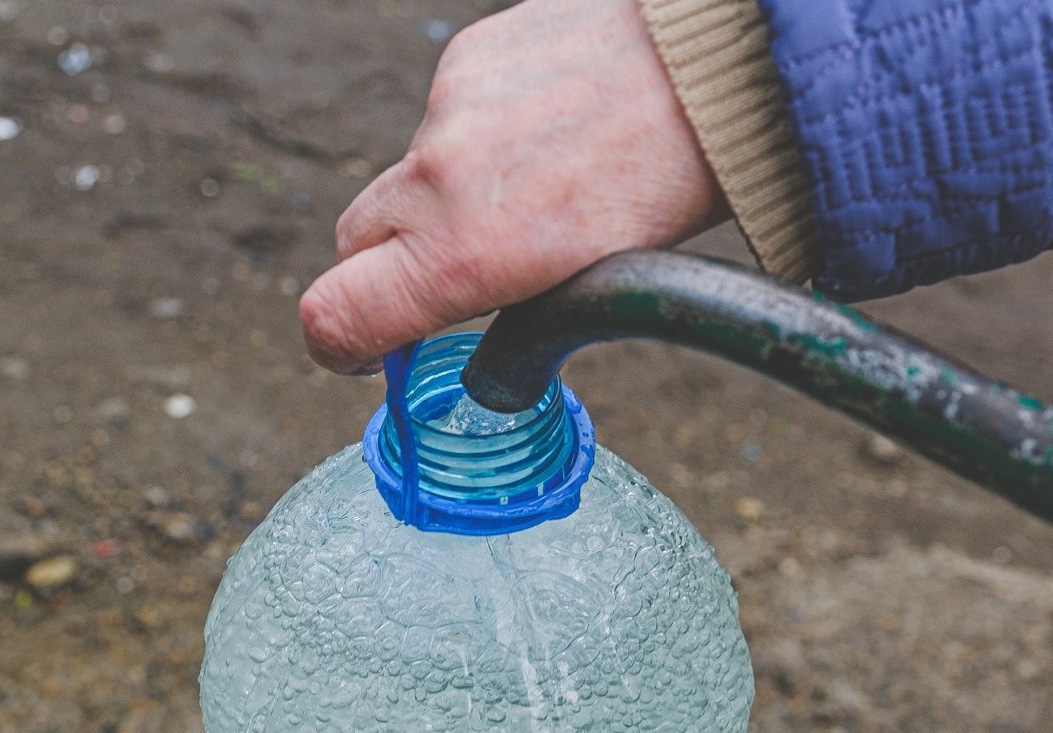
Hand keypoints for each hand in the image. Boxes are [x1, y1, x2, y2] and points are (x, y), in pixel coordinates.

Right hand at [299, 0, 726, 374]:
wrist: (716, 63)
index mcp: (466, 254)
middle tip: (452, 283)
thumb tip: (488, 334)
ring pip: (416, 175)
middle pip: (355, 243)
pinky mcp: (468, 57)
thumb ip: (516, 305)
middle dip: (387, 270)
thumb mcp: (598, 283)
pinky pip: (452, 115)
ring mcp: (447, 109)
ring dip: (455, 194)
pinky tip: (553, 128)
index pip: (336, 314)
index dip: (337, 345)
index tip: (363, 355)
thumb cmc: (679, 180)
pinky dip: (485, 134)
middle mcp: (439, 178)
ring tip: (547, 185)